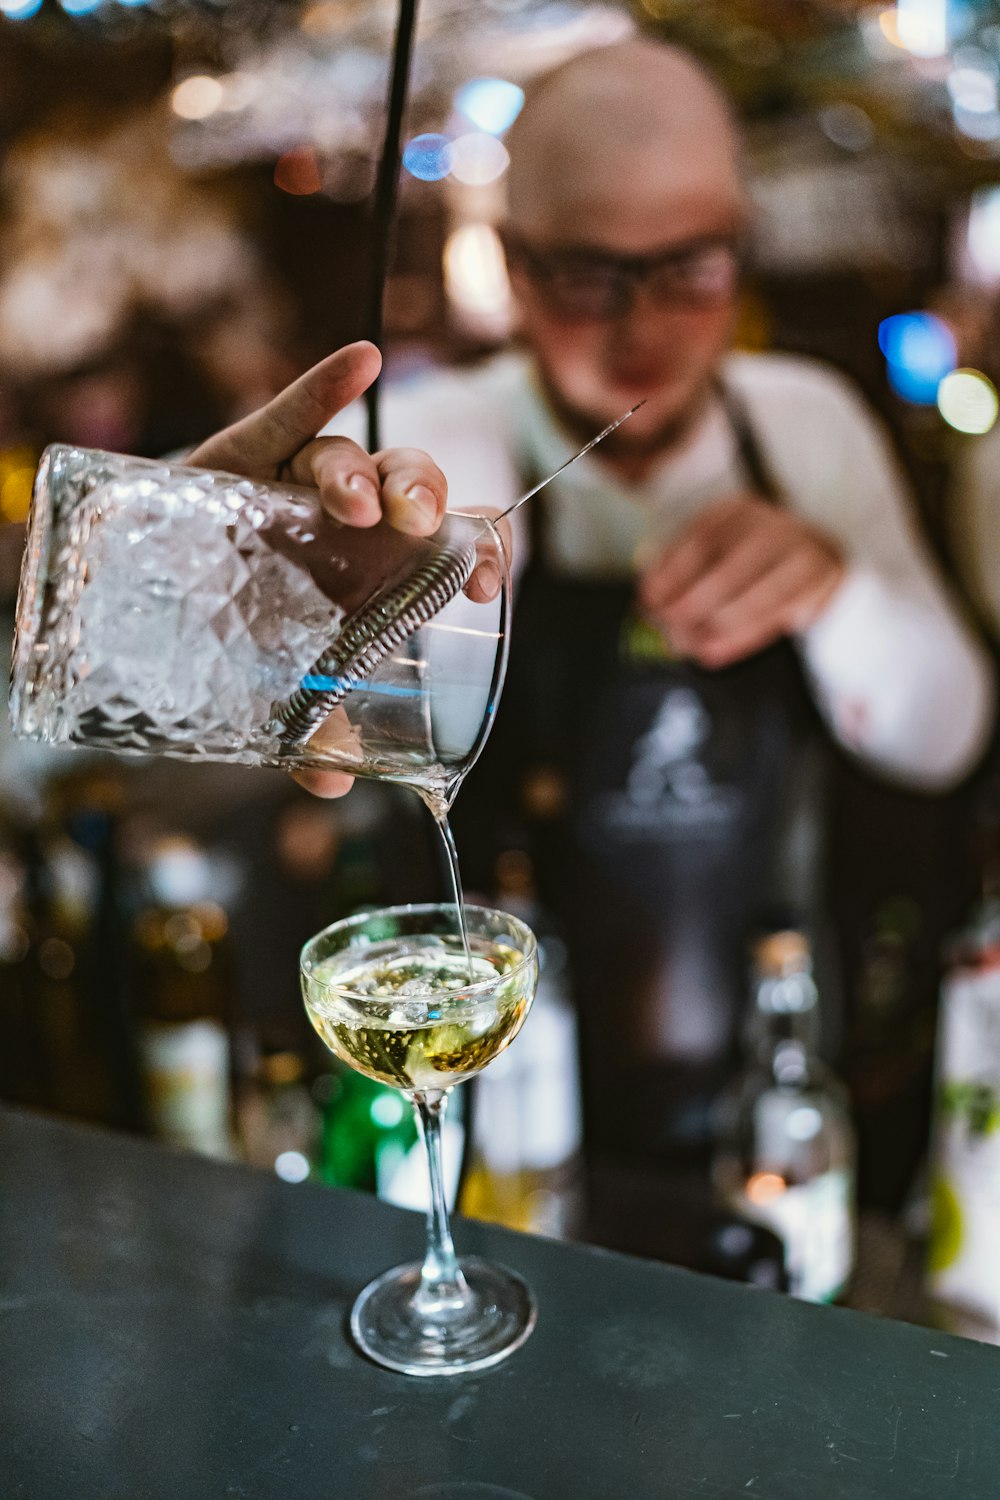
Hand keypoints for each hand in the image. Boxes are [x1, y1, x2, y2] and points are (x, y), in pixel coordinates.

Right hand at [188, 342, 503, 799]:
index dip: (474, 552)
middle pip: (404, 486)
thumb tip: (338, 789)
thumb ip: (312, 728)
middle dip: (423, 499)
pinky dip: (325, 385)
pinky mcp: (242, 454)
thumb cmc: (238, 625)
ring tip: (361, 504)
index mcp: (375, 562)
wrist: (150, 587)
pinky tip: (364, 358)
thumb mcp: (278, 680)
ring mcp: (296, 481)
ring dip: (362, 471)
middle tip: (424, 528)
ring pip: (347, 456)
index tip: (486, 580)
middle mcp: (347, 516)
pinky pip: (287, 415)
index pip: (444, 544)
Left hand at [638, 493, 844, 668]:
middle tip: (668, 627)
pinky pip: (771, 619)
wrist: (817, 559)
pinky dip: (738, 641)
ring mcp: (798, 554)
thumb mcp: (717, 550)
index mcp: (739, 511)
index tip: (648, 599)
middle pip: (727, 571)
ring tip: (688, 645)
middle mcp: (771, 527)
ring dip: (714, 629)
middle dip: (692, 606)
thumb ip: (683, 568)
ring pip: (752, 600)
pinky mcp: (814, 584)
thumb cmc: (752, 560)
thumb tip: (651, 598)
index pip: (700, 540)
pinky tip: (711, 653)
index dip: (670, 573)